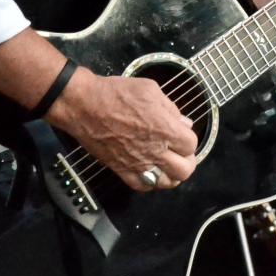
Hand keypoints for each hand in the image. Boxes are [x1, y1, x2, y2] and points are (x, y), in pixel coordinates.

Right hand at [48, 69, 198, 191]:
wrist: (84, 105)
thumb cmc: (116, 93)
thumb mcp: (150, 89)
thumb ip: (171, 109)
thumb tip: (184, 123)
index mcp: (164, 129)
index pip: (191, 144)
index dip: (188, 139)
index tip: (182, 133)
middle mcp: (155, 150)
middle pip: (184, 170)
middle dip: (187, 161)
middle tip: (180, 152)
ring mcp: (138, 164)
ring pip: (167, 183)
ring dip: (172, 174)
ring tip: (168, 164)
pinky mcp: (122, 171)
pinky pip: (143, 186)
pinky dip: (151, 181)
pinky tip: (150, 170)